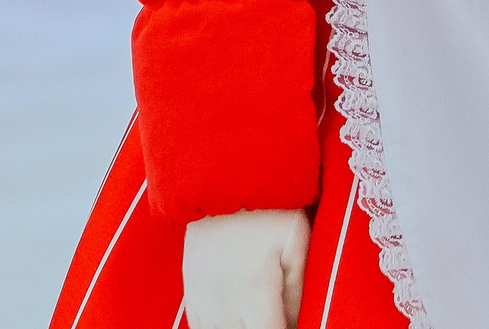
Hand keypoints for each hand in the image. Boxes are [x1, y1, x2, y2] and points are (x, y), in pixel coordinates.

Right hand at [182, 208, 310, 328]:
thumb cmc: (269, 206)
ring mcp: (201, 297)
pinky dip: (218, 327)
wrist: (222, 174)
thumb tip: (296, 323)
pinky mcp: (190, 289)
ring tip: (256, 314)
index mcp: (254, 292)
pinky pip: (199, 326)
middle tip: (275, 315)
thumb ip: (298, 290)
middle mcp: (223, 302)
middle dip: (264, 327)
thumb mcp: (297, 241)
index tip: (290, 324)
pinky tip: (235, 318)